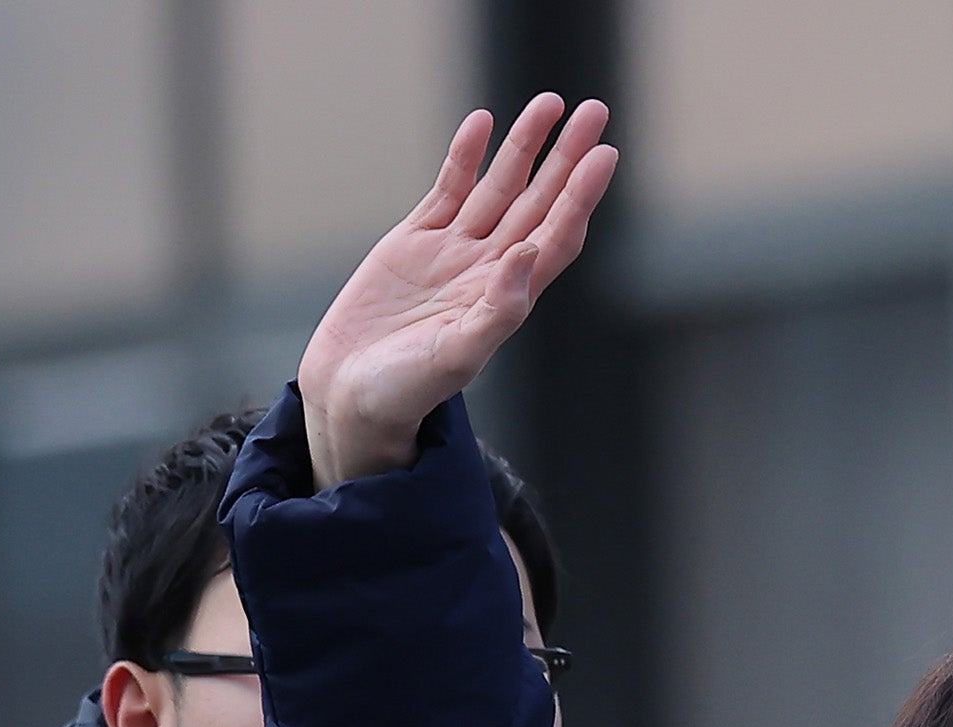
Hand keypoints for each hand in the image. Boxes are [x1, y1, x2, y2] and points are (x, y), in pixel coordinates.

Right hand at [295, 94, 619, 489]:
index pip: (556, 238)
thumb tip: (530, 253)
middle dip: (566, 158)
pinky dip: (466, 157)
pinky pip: (448, 189)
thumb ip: (498, 309)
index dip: (581, 198)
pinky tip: (483, 123)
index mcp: (506, 300)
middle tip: (595, 112)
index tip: (604, 157)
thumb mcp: (456, 356)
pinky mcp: (413, 242)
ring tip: (550, 103)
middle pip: (538, 202)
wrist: (349, 397)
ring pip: (498, 188)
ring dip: (524, 147)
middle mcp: (486, 270)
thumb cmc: (405, 393)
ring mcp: (451, 253)